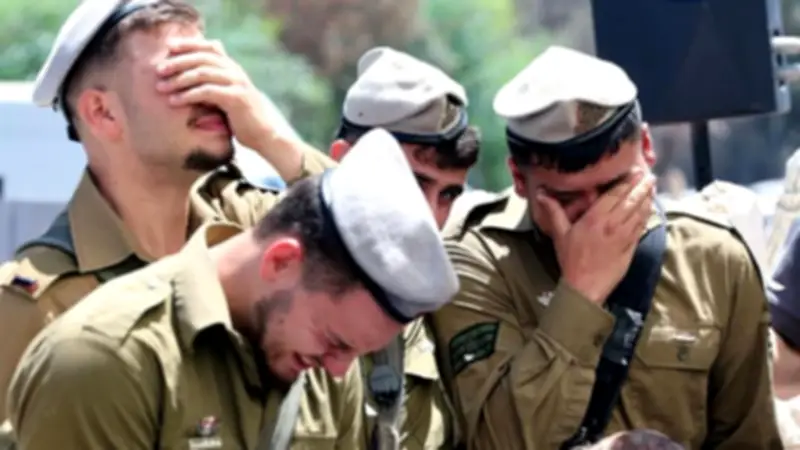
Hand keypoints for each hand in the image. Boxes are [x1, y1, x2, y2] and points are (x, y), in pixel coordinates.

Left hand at [155, 38, 276, 151]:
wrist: (265, 134)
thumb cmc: (242, 117)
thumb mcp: (228, 95)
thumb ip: (215, 83)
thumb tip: (192, 77)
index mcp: (233, 68)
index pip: (209, 48)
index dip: (188, 45)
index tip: (168, 47)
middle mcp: (235, 72)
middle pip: (201, 58)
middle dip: (177, 63)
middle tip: (158, 70)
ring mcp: (237, 84)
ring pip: (202, 73)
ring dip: (179, 80)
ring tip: (161, 87)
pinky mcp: (236, 99)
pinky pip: (207, 92)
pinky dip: (188, 95)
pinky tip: (174, 101)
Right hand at [537, 169, 655, 303]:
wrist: (585, 287)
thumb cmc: (571, 260)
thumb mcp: (560, 234)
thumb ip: (553, 211)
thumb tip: (540, 193)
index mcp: (595, 218)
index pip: (615, 194)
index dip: (626, 181)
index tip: (635, 171)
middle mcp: (613, 224)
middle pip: (631, 200)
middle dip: (641, 186)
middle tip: (648, 174)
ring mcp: (625, 235)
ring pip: (640, 212)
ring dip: (647, 197)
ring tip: (652, 186)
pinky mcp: (631, 247)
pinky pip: (642, 226)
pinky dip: (647, 214)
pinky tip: (650, 207)